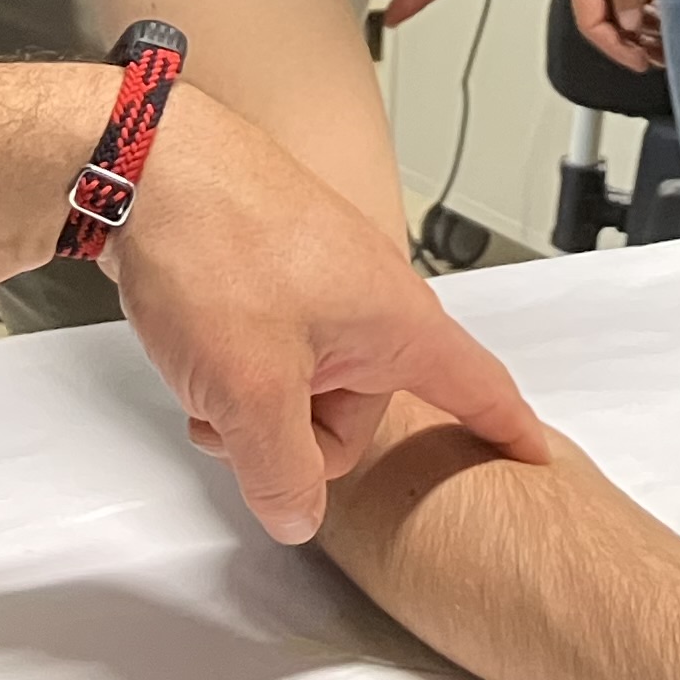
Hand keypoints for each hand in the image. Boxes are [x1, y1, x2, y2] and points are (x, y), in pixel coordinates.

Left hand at [105, 84, 553, 541]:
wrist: (144, 163)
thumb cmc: (216, 244)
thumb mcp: (251, 389)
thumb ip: (282, 470)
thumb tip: (298, 516)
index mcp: (396, 321)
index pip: (475, 385)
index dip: (508, 427)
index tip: (535, 456)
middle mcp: (371, 296)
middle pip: (362, 411)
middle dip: (296, 438)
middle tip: (236, 426)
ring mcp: (322, 278)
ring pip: (308, 381)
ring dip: (257, 403)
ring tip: (204, 382)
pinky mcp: (276, 267)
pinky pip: (277, 346)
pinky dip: (241, 366)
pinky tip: (196, 354)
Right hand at [566, 0, 665, 69]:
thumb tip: (631, 23)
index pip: (592, 25)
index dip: (616, 49)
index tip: (639, 63)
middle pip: (607, 21)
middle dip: (632, 44)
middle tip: (659, 59)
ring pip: (622, 8)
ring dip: (643, 28)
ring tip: (666, 42)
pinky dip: (648, 6)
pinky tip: (664, 12)